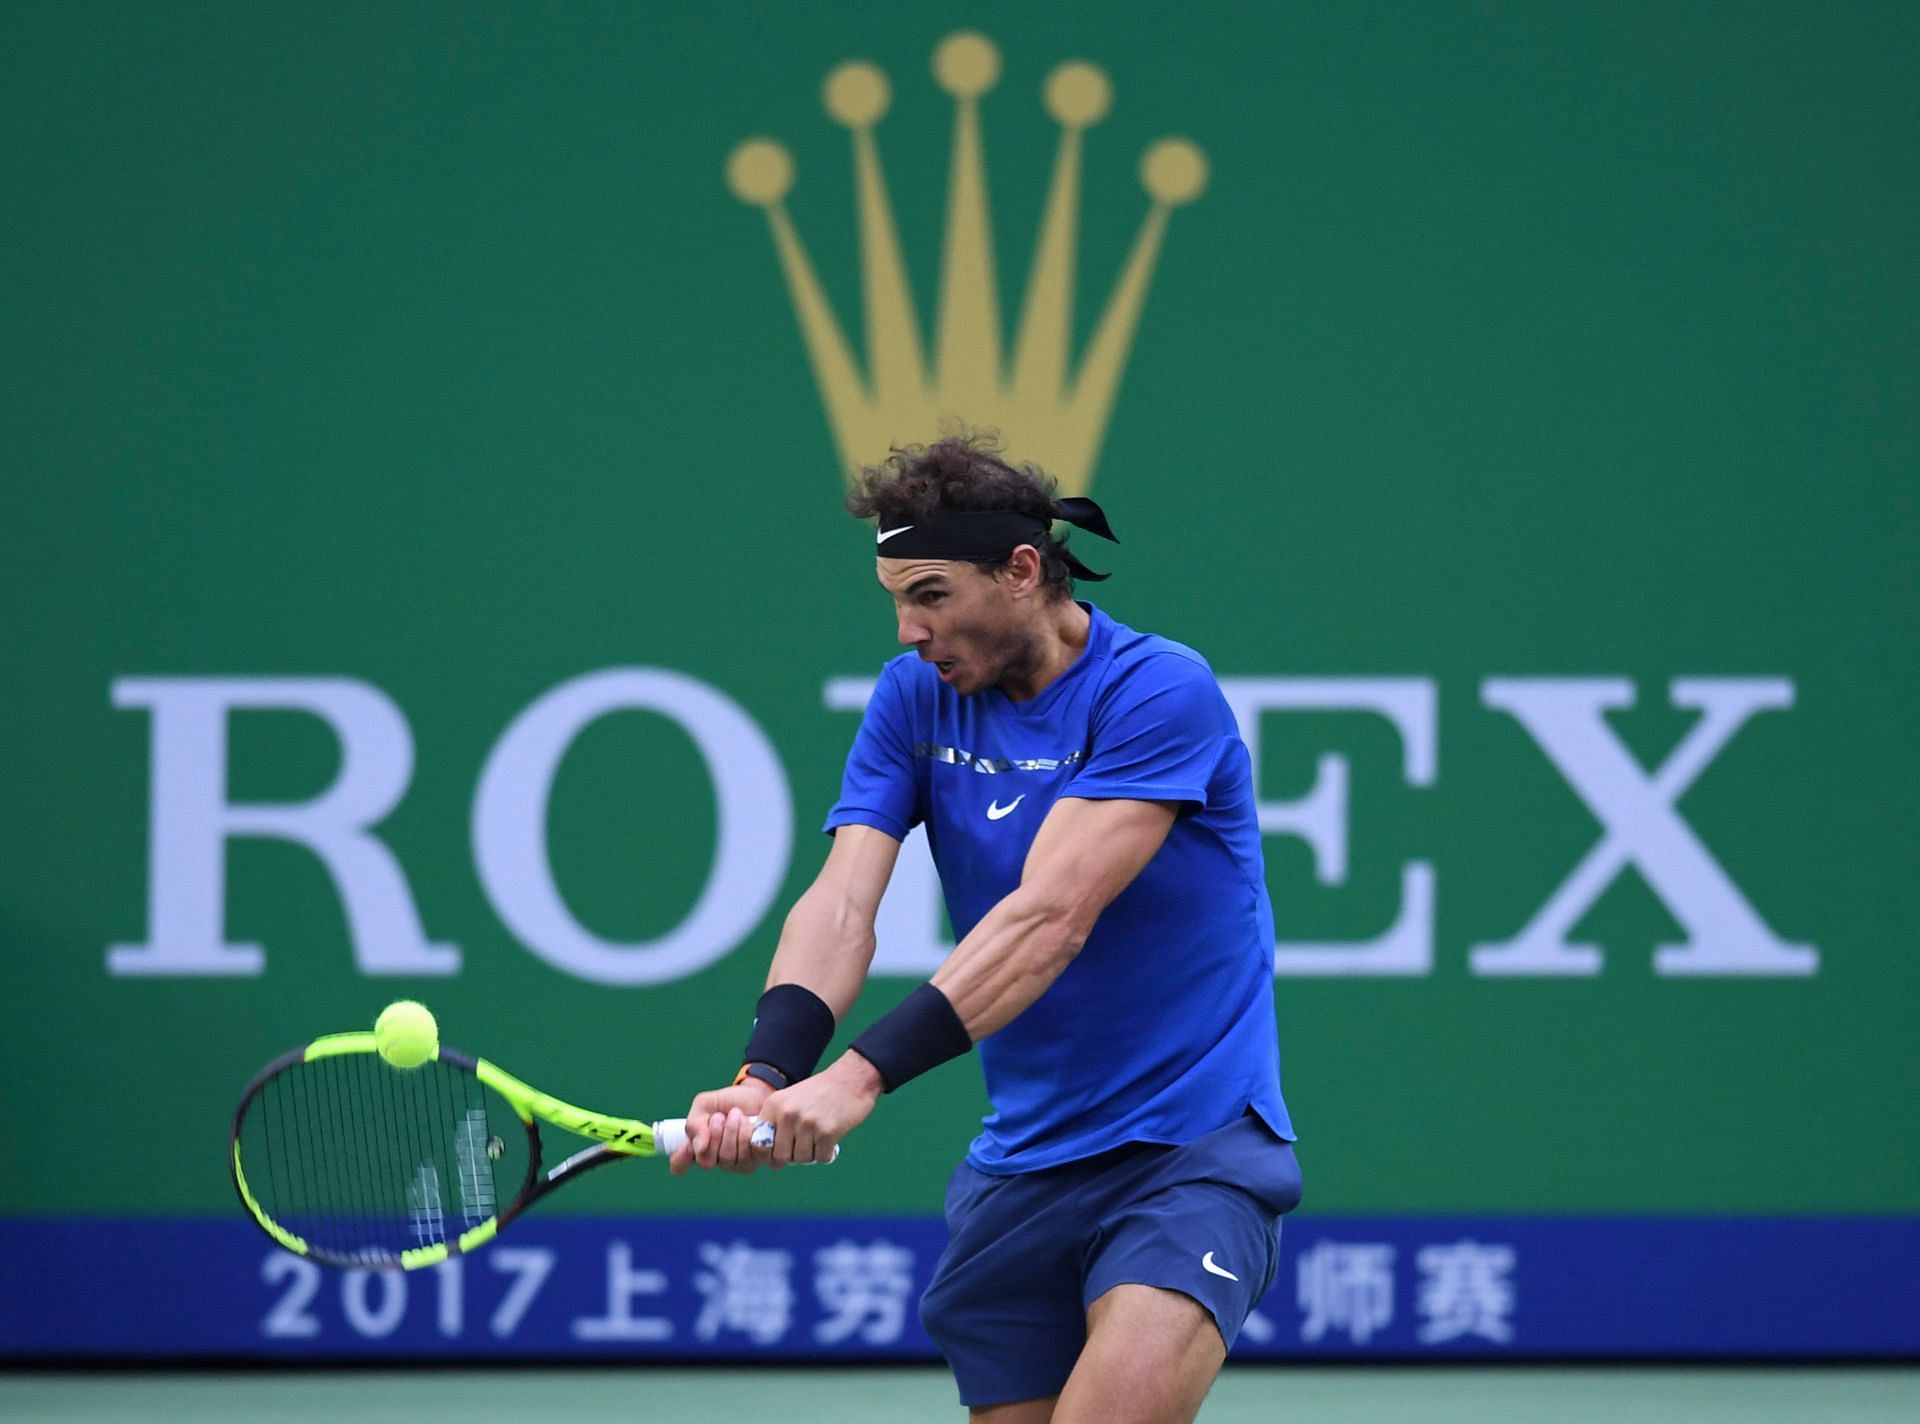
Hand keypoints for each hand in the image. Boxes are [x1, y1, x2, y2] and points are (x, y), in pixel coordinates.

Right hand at [669, 1079, 772, 1176]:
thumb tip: (698, 1148)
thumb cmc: (727, 1102)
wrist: (755, 1094)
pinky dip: (745, 1134)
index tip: (688, 1145)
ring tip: (736, 1114)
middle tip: (719, 1116)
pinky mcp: (751, 1162)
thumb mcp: (704, 1104)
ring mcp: (732, 1164)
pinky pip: (745, 1155)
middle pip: (706, 1162)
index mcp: (696, 1146)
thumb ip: (695, 1123)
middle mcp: (713, 1159)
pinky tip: (748, 1123)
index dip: (680, 1159)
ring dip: (730, 1131)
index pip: (679, 1165)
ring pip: (726, 1158)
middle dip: (713, 1135)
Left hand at [752, 1052, 883, 1167]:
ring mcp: (807, 1123)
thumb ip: (776, 1125)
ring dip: (811, 1154)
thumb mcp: (790, 1100)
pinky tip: (830, 1140)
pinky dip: (826, 1154)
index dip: (768, 1156)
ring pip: (801, 1158)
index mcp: (774, 1105)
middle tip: (804, 1146)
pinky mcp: (827, 1131)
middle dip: (792, 1157)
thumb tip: (770, 1162)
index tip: (779, 1155)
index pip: (759, 1144)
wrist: (851, 1079)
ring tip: (819, 1138)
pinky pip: (821, 1157)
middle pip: (780, 1156)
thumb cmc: (820, 1093)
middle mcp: (788, 1114)